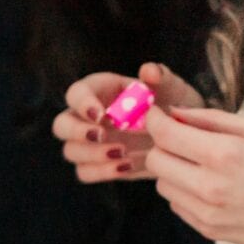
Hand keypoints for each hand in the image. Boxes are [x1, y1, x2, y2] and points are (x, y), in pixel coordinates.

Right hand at [54, 63, 201, 184]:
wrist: (182, 133)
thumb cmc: (173, 102)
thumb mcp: (172, 86)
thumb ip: (160, 76)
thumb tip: (149, 71)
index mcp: (99, 91)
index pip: (76, 93)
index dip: (82, 104)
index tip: (102, 115)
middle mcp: (86, 117)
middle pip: (61, 125)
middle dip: (78, 132)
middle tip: (102, 135)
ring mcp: (88, 143)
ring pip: (71, 151)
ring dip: (93, 154)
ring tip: (123, 152)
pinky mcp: (96, 165)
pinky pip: (85, 172)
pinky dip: (102, 172)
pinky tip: (127, 166)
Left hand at [143, 103, 243, 243]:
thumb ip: (213, 120)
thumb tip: (175, 112)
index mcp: (226, 155)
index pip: (166, 135)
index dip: (154, 121)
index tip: (154, 114)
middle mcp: (210, 185)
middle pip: (155, 161)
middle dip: (163, 145)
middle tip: (181, 138)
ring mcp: (207, 211)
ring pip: (162, 184)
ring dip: (173, 170)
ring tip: (203, 163)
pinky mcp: (207, 229)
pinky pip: (177, 205)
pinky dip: (185, 191)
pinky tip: (211, 185)